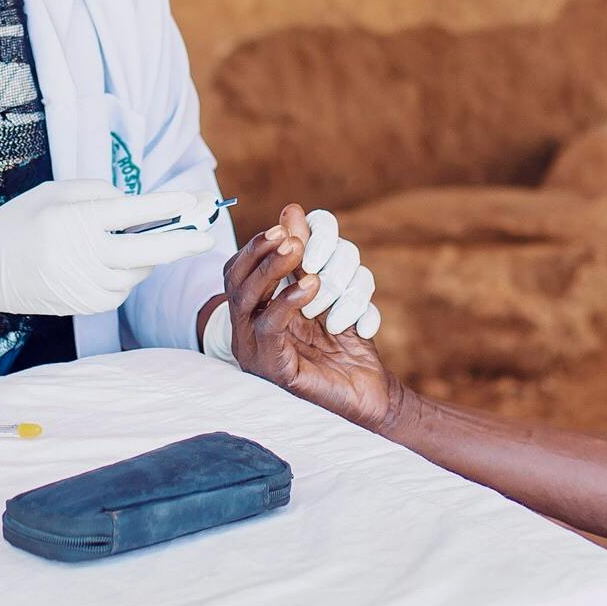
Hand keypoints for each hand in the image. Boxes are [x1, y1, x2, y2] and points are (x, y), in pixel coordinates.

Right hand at [0, 180, 220, 323]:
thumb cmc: (24, 220)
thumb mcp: (57, 192)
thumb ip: (101, 194)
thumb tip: (143, 207)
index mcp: (76, 220)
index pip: (133, 212)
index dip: (168, 205)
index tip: (193, 200)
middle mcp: (83, 255)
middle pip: (148, 250)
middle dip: (182, 241)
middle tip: (207, 233)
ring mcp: (85, 285)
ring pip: (137, 271)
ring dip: (145, 255)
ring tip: (129, 239)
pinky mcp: (85, 305)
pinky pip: (122, 289)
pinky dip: (125, 273)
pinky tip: (107, 261)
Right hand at [226, 222, 400, 431]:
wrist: (370, 394)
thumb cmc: (346, 344)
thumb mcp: (328, 292)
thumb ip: (309, 256)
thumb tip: (292, 211)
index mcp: (256, 311)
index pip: (238, 270)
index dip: (256, 245)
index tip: (285, 225)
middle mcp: (248, 330)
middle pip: (236, 281)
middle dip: (260, 252)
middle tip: (289, 236)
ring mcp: (255, 350)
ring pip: (245, 300)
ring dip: (270, 269)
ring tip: (297, 250)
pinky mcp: (273, 369)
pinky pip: (269, 327)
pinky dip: (287, 301)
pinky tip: (311, 286)